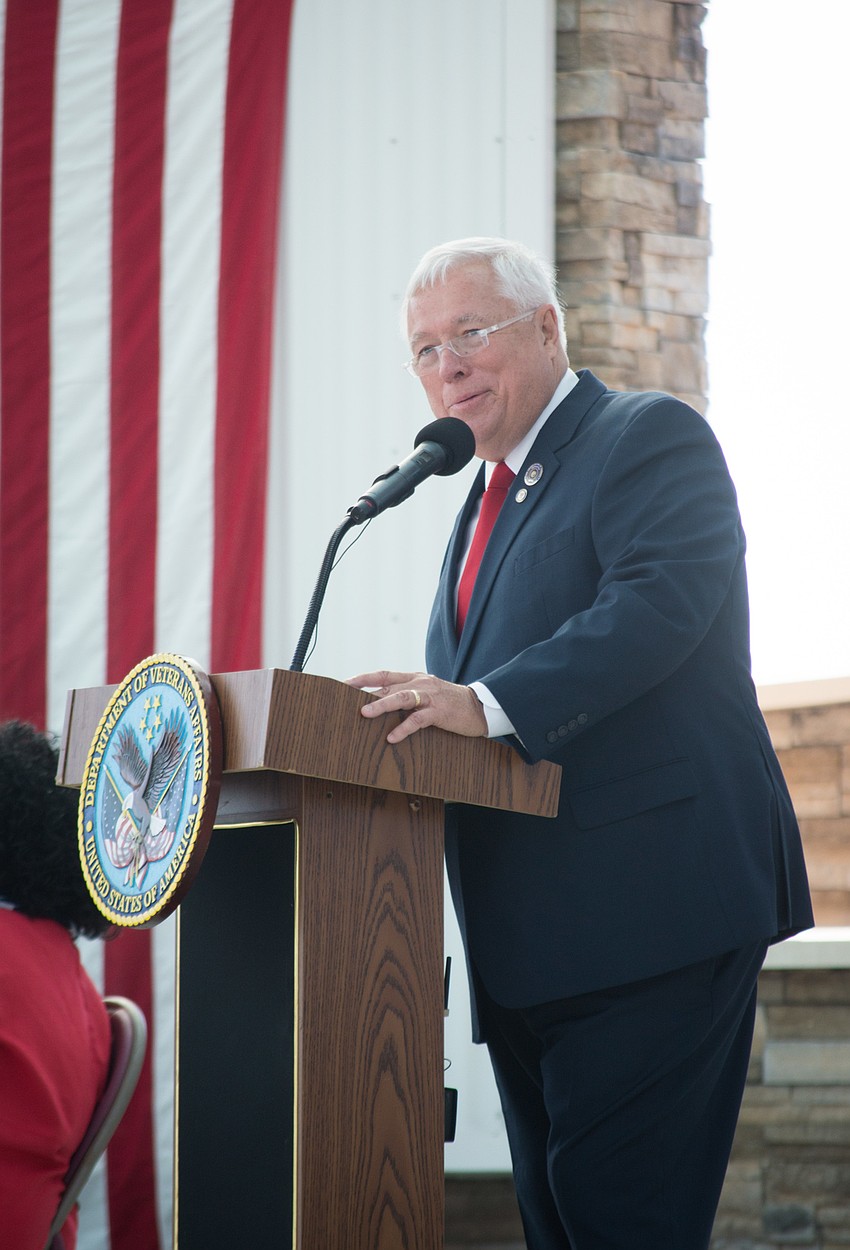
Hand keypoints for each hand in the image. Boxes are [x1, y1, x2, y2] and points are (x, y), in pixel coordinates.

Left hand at [346, 670, 487, 744]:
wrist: (479, 707)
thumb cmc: (449, 703)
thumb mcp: (426, 694)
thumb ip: (407, 695)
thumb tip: (379, 703)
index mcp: (415, 678)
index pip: (384, 674)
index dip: (364, 678)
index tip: (345, 683)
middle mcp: (420, 683)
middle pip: (389, 685)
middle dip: (366, 691)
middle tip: (346, 697)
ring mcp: (430, 696)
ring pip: (401, 698)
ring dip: (381, 705)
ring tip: (365, 713)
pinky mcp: (439, 712)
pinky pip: (418, 719)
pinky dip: (403, 728)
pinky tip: (392, 737)